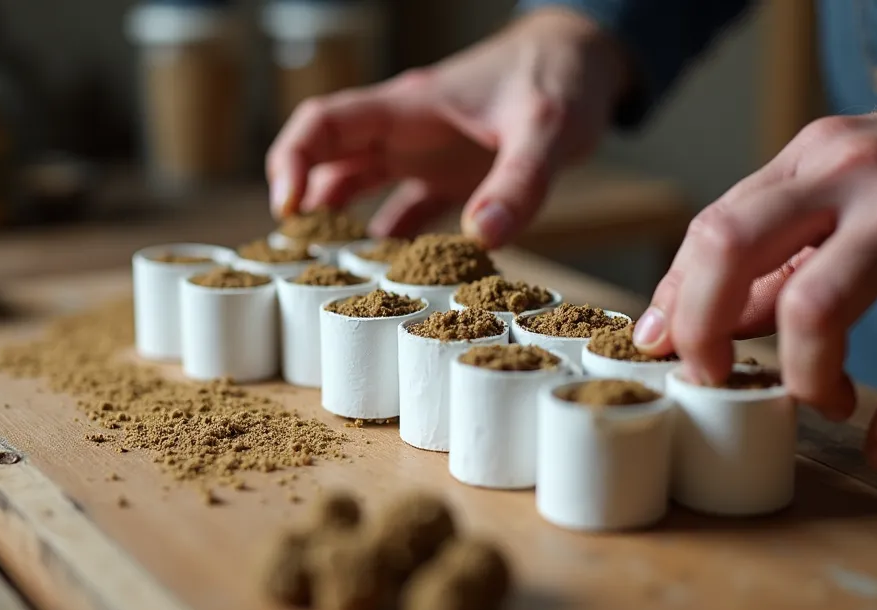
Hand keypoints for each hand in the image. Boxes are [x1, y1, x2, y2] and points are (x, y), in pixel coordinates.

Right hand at [265, 8, 628, 247]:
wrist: (589, 63)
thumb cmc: (562, 76)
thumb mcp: (546, 127)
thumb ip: (519, 181)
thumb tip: (483, 236)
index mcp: (408, 107)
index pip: (324, 124)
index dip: (292, 161)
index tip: (288, 210)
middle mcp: (404, 131)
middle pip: (327, 160)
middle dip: (303, 205)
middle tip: (294, 258)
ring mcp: (424, 155)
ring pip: (359, 189)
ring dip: (340, 228)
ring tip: (328, 277)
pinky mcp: (450, 178)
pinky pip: (405, 212)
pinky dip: (393, 243)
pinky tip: (391, 279)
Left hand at [634, 78, 876, 471]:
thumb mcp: (846, 189)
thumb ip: (778, 252)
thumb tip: (704, 321)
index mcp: (813, 158)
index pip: (714, 227)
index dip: (675, 297)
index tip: (661, 346)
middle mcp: (857, 177)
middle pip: (733, 248)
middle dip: (703, 330)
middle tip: (712, 378)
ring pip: (812, 311)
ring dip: (801, 377)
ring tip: (818, 400)